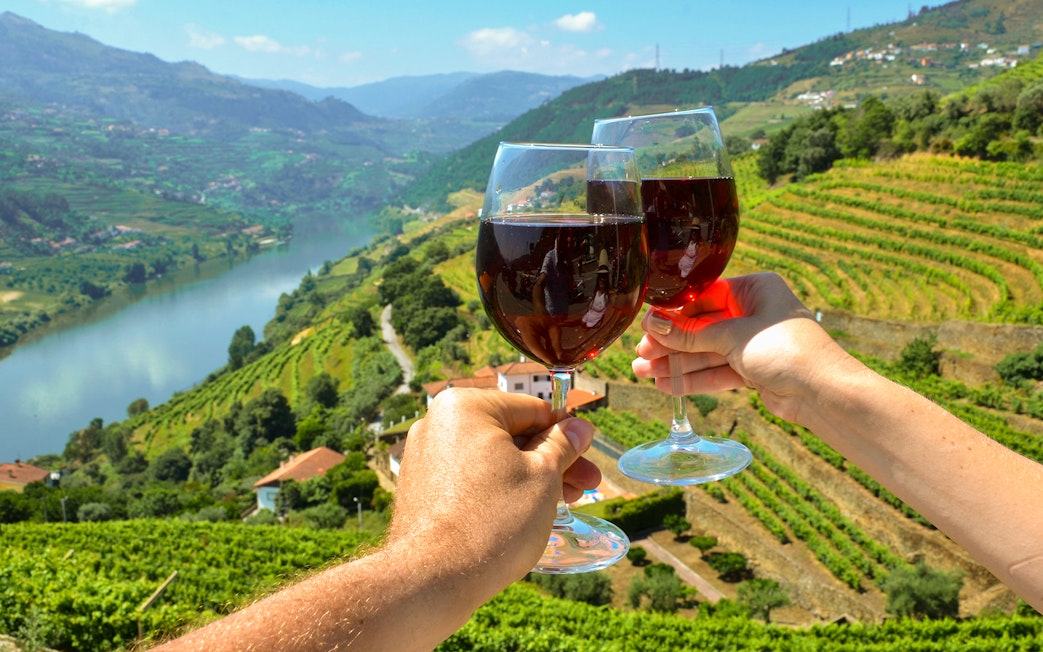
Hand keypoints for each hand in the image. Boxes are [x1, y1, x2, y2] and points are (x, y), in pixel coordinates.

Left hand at [388, 387, 600, 599]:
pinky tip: (526, 512)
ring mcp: (425, 456)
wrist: (433, 579)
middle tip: (586, 485)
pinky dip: (500, 489)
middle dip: (552, 461)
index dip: (567, 433)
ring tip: (564, 503)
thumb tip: (579, 427)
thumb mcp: (543, 477)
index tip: (587, 453)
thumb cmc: (492, 522)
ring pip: (493, 458)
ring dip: (530, 477)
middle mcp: (439, 423)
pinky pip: (470, 478)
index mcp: (466, 407)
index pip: (533, 410)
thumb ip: (563, 445)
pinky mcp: (421, 487)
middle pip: (512, 435)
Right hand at [632, 272, 858, 425]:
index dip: (673, 314)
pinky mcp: (753, 370)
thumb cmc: (786, 350)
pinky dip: (694, 378)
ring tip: (643, 372)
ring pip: (706, 352)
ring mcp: (753, 343)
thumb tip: (651, 325)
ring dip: (676, 363)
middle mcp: (753, 312)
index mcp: (755, 289)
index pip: (703, 297)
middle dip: (671, 343)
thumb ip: (690, 334)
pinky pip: (717, 370)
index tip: (647, 327)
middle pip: (702, 327)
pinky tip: (667, 385)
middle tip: (641, 354)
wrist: (823, 391)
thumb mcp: (732, 336)